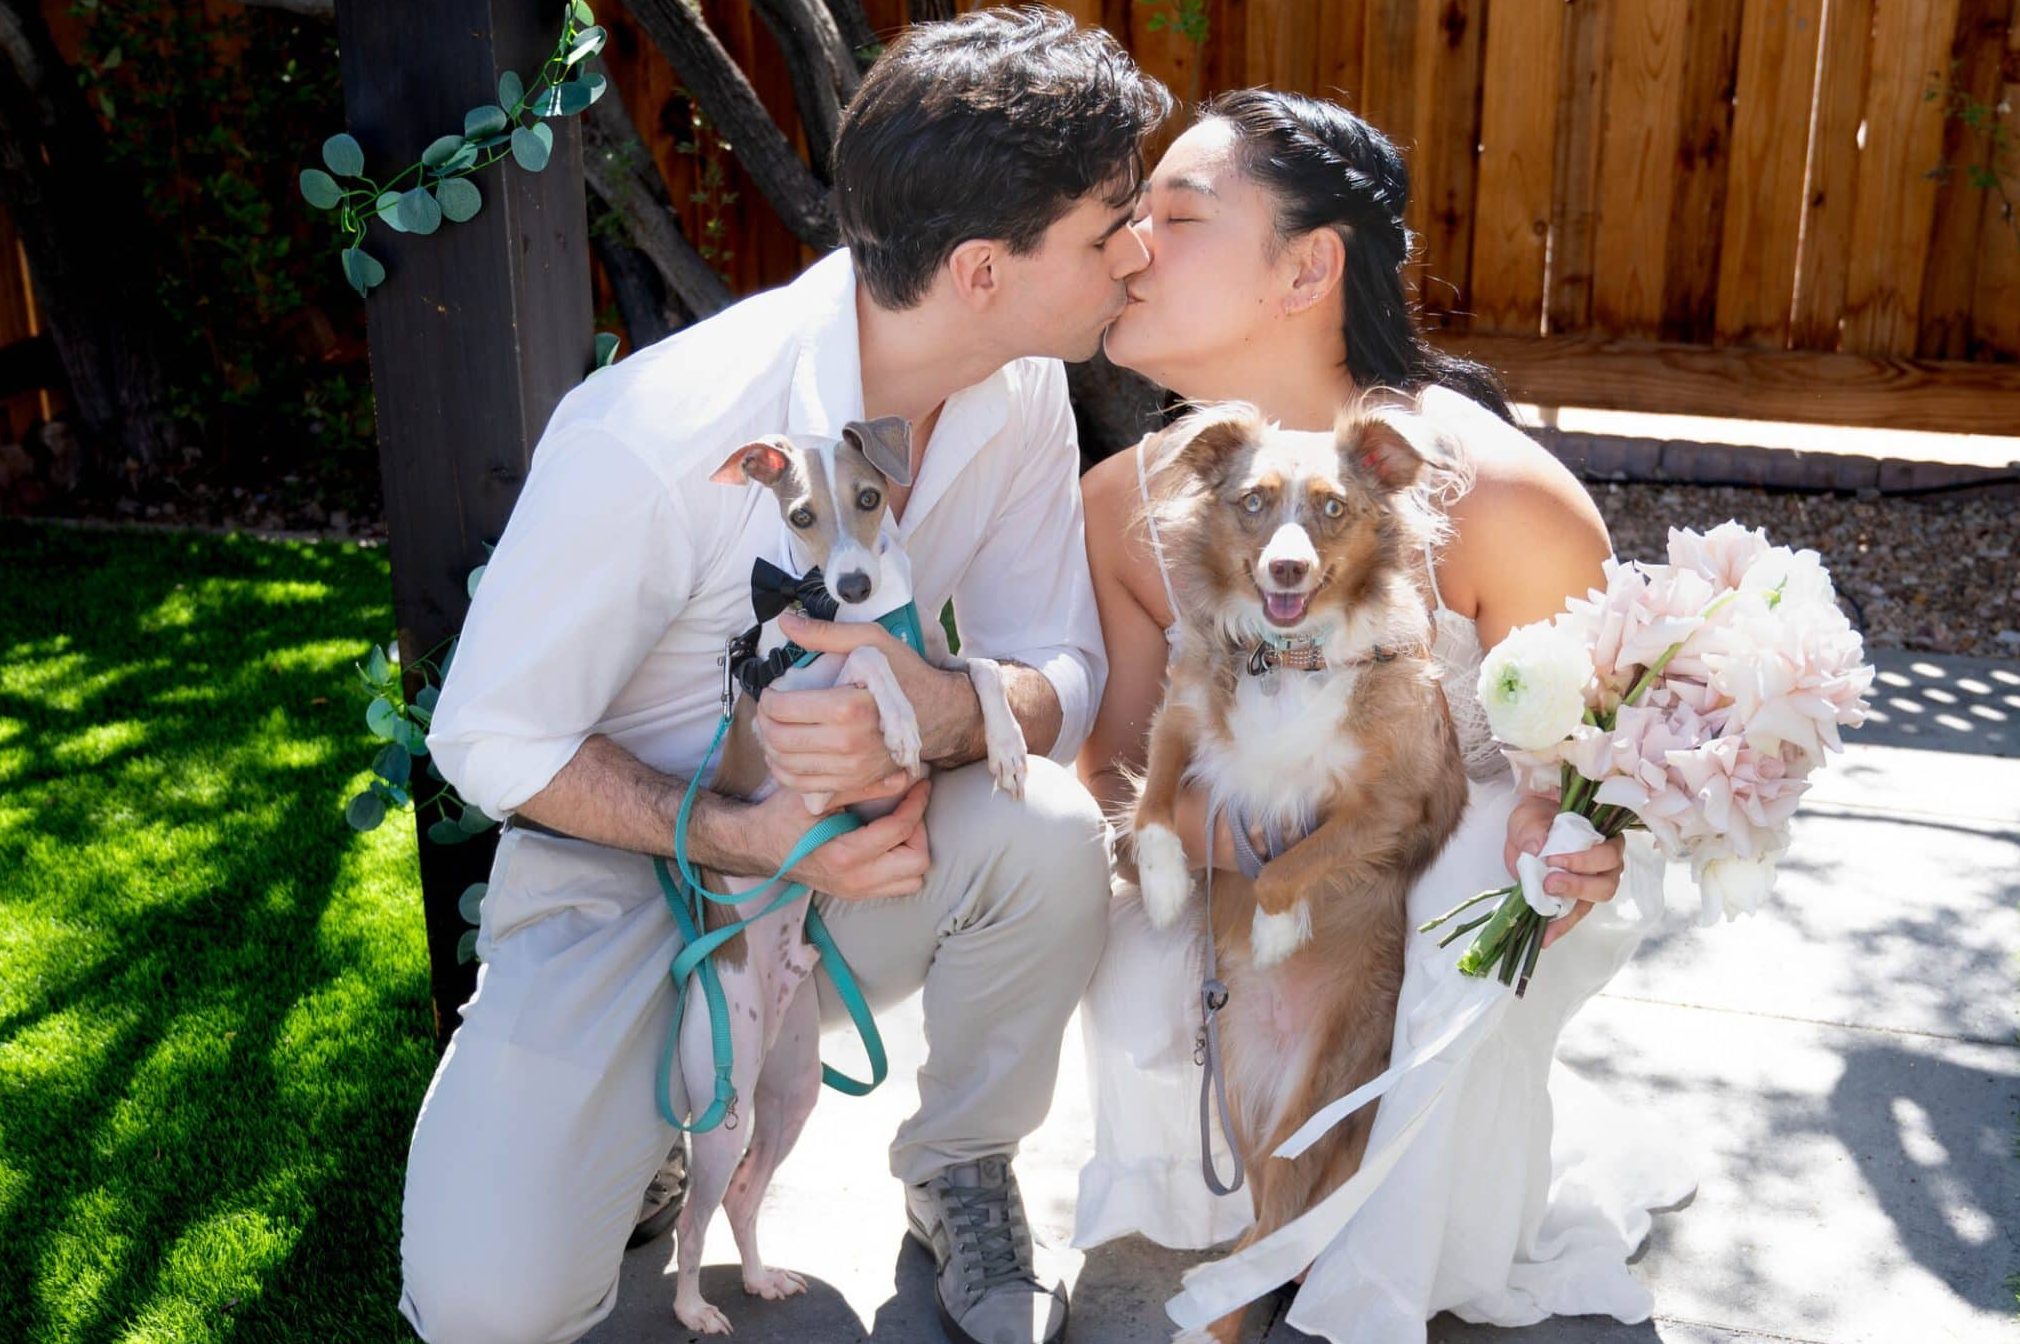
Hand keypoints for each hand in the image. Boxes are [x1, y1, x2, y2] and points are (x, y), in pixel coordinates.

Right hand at [740, 776, 933, 900]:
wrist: (759, 844)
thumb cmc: (784, 815)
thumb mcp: (818, 795)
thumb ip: (860, 786)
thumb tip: (903, 777)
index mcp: (843, 855)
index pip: (900, 830)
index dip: (916, 802)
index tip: (920, 783)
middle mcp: (854, 881)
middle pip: (917, 863)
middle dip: (919, 830)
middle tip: (907, 807)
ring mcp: (855, 893)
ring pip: (913, 880)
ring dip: (913, 850)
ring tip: (899, 825)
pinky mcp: (856, 895)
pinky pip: (898, 886)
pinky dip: (903, 863)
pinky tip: (889, 840)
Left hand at [760, 612, 978, 781]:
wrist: (941, 714)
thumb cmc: (906, 675)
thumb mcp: (870, 641)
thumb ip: (824, 633)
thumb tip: (786, 622)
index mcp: (848, 707)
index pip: (782, 709)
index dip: (767, 699)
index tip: (771, 691)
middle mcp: (848, 744)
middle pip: (779, 739)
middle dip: (763, 723)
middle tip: (766, 710)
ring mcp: (851, 769)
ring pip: (786, 766)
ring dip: (769, 748)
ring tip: (771, 730)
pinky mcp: (854, 783)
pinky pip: (805, 786)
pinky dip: (784, 772)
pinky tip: (784, 755)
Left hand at [1503, 793, 1624, 949]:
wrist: (1526, 834)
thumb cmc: (1537, 820)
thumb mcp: (1530, 818)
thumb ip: (1533, 830)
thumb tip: (1537, 847)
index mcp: (1602, 837)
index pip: (1607, 852)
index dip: (1584, 860)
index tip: (1553, 859)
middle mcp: (1606, 864)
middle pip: (1607, 883)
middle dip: (1578, 886)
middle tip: (1549, 883)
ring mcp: (1592, 884)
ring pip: (1594, 902)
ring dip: (1570, 909)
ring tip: (1544, 911)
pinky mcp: (1576, 900)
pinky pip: (1573, 916)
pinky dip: (1559, 927)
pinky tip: (1544, 937)